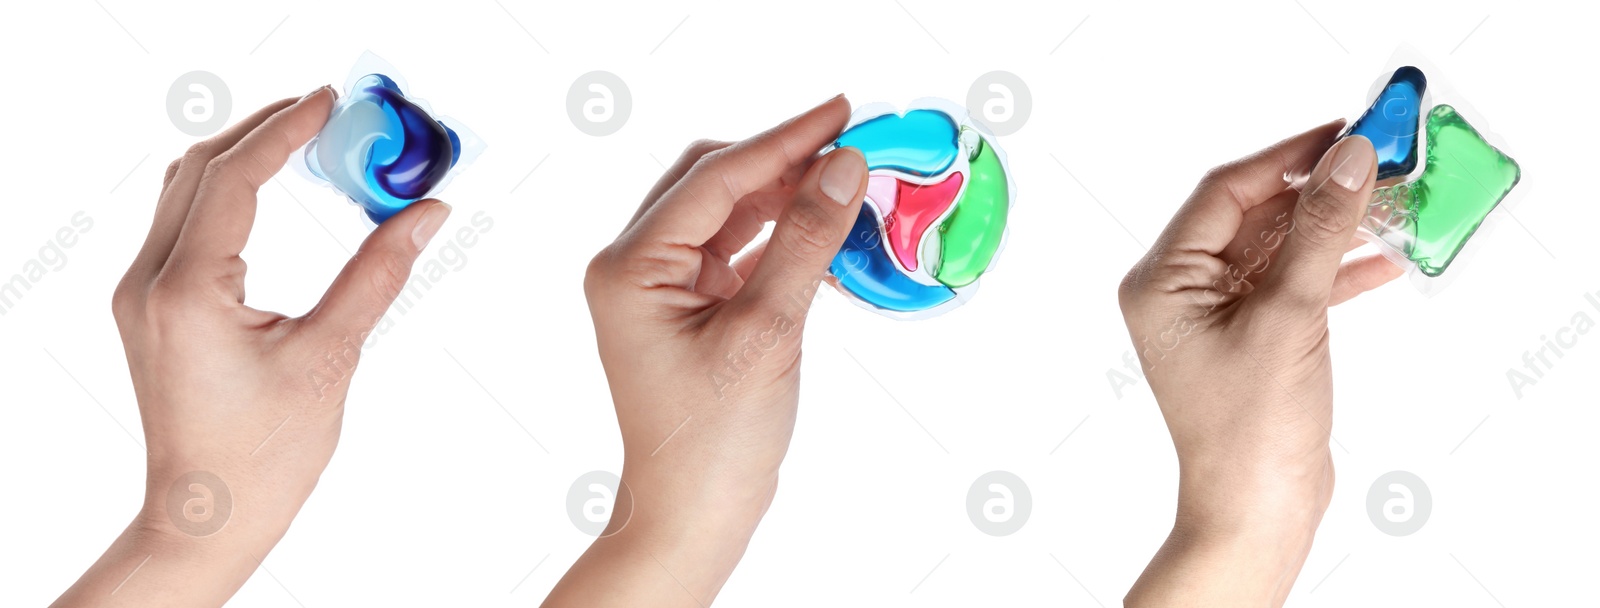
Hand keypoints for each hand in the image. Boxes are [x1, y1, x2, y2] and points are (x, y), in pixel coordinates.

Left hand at [53, 87, 453, 606]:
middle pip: (198, 167)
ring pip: (184, 189)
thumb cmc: (265, 455)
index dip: (285, 131)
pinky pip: (182, 222)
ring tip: (309, 142)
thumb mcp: (331, 357)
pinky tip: (275, 192)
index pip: (233, 178)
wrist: (208, 514)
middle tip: (328, 114)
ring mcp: (140, 293)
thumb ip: (377, 274)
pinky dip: (229, 193)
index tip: (331, 102)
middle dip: (264, 130)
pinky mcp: (149, 305)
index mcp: (185, 293)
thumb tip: (425, 214)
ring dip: (244, 157)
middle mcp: (148, 283)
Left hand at [543, 96, 865, 606]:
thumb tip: (844, 168)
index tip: (842, 113)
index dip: (784, 140)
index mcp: (631, 267)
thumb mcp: (767, 334)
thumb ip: (804, 243)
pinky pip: (737, 247)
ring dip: (784, 192)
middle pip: (714, 181)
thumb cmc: (714, 440)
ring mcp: (660, 286)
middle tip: (851, 139)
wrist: (693, 513)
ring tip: (846, 176)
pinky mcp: (689, 306)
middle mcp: (634, 266)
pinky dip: (780, 232)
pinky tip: (823, 223)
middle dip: (782, 158)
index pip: (715, 177)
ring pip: (727, 211)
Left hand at [1117, 122, 1400, 605]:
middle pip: (1252, 215)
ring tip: (1391, 202)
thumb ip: (1319, 230)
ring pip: (1277, 249)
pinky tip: (1382, 259)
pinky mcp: (1251, 338)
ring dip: (1332, 229)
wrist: (1258, 509)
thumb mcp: (1290, 313)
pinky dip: (1334, 271)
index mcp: (1162, 280)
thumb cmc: (1250, 428)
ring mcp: (1214, 316)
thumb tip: (1349, 159)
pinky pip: (1291, 285)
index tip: (1344, 132)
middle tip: (1378, 161)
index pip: (1224, 192)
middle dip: (1316, 191)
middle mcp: (1179, 291)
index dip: (1287, 157)